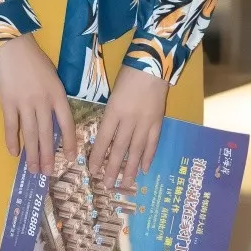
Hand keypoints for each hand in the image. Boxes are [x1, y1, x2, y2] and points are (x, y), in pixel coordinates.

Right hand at [0, 33, 75, 177]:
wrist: (12, 45)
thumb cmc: (33, 59)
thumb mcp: (52, 77)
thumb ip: (54, 97)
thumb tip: (53, 118)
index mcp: (57, 94)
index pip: (67, 123)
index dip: (70, 142)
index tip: (72, 158)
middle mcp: (44, 102)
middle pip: (48, 134)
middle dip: (48, 155)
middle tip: (48, 172)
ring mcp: (25, 103)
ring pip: (31, 134)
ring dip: (32, 154)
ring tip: (33, 169)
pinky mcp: (8, 102)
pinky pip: (11, 126)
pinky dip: (12, 141)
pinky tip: (14, 153)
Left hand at [87, 64, 168, 190]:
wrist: (152, 65)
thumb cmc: (129, 75)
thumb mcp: (113, 94)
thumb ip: (111, 115)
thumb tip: (107, 136)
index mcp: (114, 111)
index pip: (104, 139)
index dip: (98, 156)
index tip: (92, 171)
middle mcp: (129, 120)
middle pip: (119, 148)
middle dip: (112, 169)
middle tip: (107, 185)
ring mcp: (145, 122)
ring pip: (136, 150)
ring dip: (130, 168)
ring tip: (125, 183)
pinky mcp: (158, 121)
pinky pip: (152, 142)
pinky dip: (148, 156)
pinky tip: (144, 168)